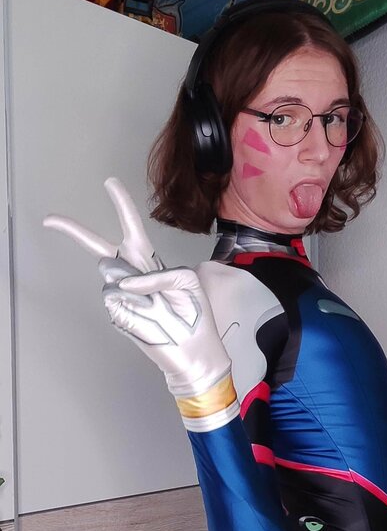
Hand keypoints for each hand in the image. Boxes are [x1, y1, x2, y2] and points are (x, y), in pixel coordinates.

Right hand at [42, 177, 230, 396]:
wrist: (193, 347)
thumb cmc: (193, 312)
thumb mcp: (186, 279)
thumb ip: (157, 273)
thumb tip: (126, 283)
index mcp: (147, 259)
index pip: (131, 226)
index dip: (121, 204)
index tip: (109, 183)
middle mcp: (130, 272)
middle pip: (97, 246)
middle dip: (74, 231)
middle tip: (49, 220)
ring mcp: (120, 293)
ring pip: (113, 274)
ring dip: (136, 285)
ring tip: (158, 305)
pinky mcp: (117, 313)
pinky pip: (118, 298)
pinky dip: (136, 305)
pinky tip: (150, 317)